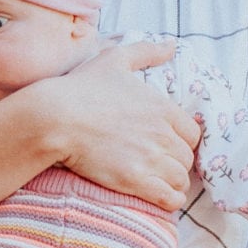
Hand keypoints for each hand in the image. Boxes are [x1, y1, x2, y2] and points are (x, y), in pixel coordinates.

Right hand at [33, 41, 197, 211]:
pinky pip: (169, 198)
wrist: (55, 118)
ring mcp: (150, 158)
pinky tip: (161, 199)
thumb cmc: (81, 88)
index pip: (192, 133)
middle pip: (187, 159)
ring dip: (174, 184)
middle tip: (163, 168)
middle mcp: (162, 133)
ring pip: (180, 180)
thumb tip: (172, 46)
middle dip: (177, 164)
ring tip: (161, 184)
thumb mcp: (115, 59)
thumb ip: (147, 51)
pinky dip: (170, 200)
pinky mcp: (135, 180)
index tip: (170, 147)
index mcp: (162, 108)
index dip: (183, 142)